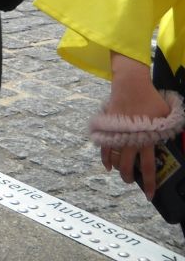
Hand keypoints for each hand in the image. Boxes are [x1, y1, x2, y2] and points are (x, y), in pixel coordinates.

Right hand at [100, 53, 170, 199]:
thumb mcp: (167, 115)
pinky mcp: (108, 126)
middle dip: (129, 178)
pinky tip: (107, 164)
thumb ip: (169, 130)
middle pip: (128, 166)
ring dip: (117, 168)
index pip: (149, 167)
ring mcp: (118, 133)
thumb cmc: (151, 98)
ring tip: (120, 173)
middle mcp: (132, 139)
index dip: (149, 183)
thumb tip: (176, 140)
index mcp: (148, 139)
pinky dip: (104, 157)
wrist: (131, 83)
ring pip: (115, 158)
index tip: (149, 195)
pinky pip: (104, 146)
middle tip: (131, 181)